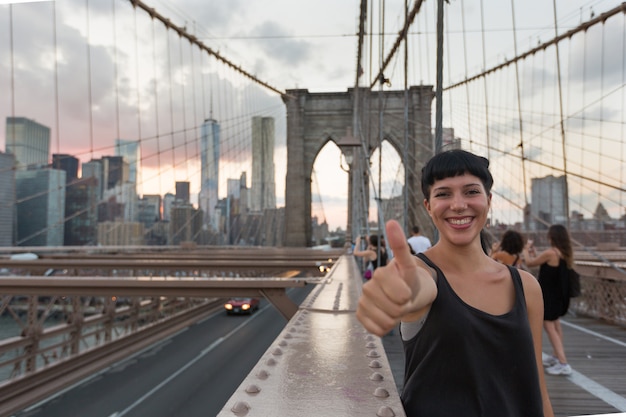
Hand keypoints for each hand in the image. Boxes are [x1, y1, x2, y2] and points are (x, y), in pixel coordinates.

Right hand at [356, 220, 423, 335]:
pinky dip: (386, 327)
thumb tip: (391, 221)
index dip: (408, 296)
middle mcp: (367, 287)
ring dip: (396, 318)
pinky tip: (386, 316)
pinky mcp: (361, 316)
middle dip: (403, 308)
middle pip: (394, 310)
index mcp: (379, 274)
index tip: (407, 289)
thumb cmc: (409, 279)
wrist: (406, 294)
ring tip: (396, 306)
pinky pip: (377, 330)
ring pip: (386, 321)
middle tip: (403, 299)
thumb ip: (400, 245)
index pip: (400, 296)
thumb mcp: (409, 265)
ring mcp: (363, 302)